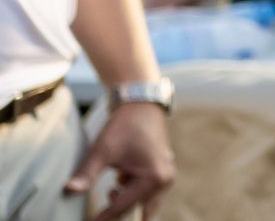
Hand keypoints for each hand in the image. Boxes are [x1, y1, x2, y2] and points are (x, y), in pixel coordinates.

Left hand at [67, 101, 173, 219]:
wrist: (141, 105)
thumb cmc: (124, 126)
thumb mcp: (102, 151)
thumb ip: (86, 174)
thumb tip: (68, 191)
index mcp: (154, 177)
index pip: (124, 207)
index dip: (103, 217)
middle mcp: (164, 180)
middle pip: (138, 211)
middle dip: (118, 214)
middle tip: (97, 213)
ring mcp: (166, 177)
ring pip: (144, 205)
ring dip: (126, 204)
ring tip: (110, 188)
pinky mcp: (162, 173)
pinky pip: (147, 195)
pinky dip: (132, 195)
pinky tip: (119, 182)